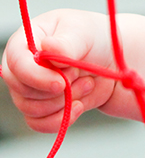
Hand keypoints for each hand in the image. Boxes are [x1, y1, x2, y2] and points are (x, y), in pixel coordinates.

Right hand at [2, 9, 117, 130]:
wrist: (116, 62)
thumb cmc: (97, 39)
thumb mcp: (86, 33)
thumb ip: (67, 43)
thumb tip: (48, 46)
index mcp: (26, 42)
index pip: (16, 63)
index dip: (35, 77)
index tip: (60, 83)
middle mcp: (24, 66)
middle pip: (21, 90)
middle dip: (57, 90)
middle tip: (82, 76)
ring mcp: (32, 88)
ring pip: (31, 109)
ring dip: (64, 102)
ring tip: (88, 83)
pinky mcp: (45, 107)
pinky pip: (39, 124)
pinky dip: (61, 120)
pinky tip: (80, 105)